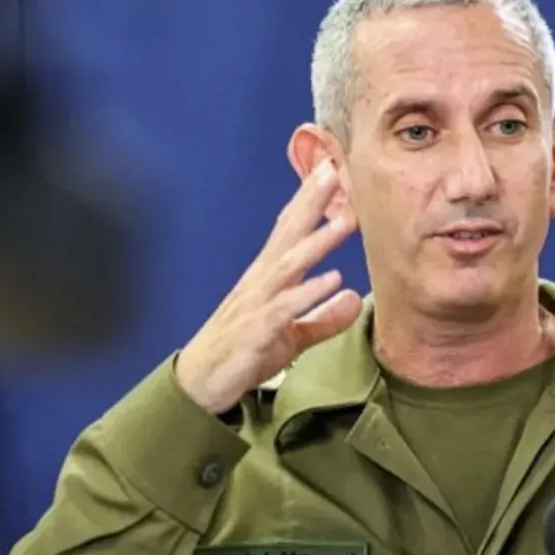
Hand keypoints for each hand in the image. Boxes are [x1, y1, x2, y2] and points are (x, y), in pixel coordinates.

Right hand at [175, 161, 361, 412]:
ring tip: (346, 220)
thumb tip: (353, 297)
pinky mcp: (255, 331)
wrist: (202, 385)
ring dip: (317, 241)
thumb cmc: (245, 353)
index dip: (308, 201)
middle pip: (287, 235)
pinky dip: (308, 293)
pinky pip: (284, 309)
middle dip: (310, 202)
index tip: (329, 169)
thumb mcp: (293, 335)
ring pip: (289, 265)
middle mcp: (261, 283)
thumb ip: (323, 317)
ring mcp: (256, 304)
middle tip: (332, 169)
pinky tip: (332, 279)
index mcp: (269, 279)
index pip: (290, 231)